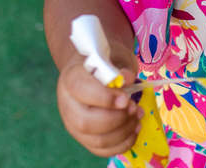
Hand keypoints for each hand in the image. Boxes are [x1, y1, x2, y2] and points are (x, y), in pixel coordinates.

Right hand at [57, 38, 144, 156]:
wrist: (95, 69)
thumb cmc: (105, 61)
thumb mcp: (114, 55)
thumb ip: (120, 66)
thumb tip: (127, 79)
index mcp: (71, 77)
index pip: (80, 89)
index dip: (104, 97)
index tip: (126, 98)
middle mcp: (67, 103)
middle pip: (84, 122)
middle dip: (115, 119)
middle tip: (134, 107)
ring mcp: (73, 124)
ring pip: (95, 140)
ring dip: (123, 131)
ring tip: (138, 114)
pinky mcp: (84, 137)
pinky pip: (102, 149)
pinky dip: (123, 143)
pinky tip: (135, 128)